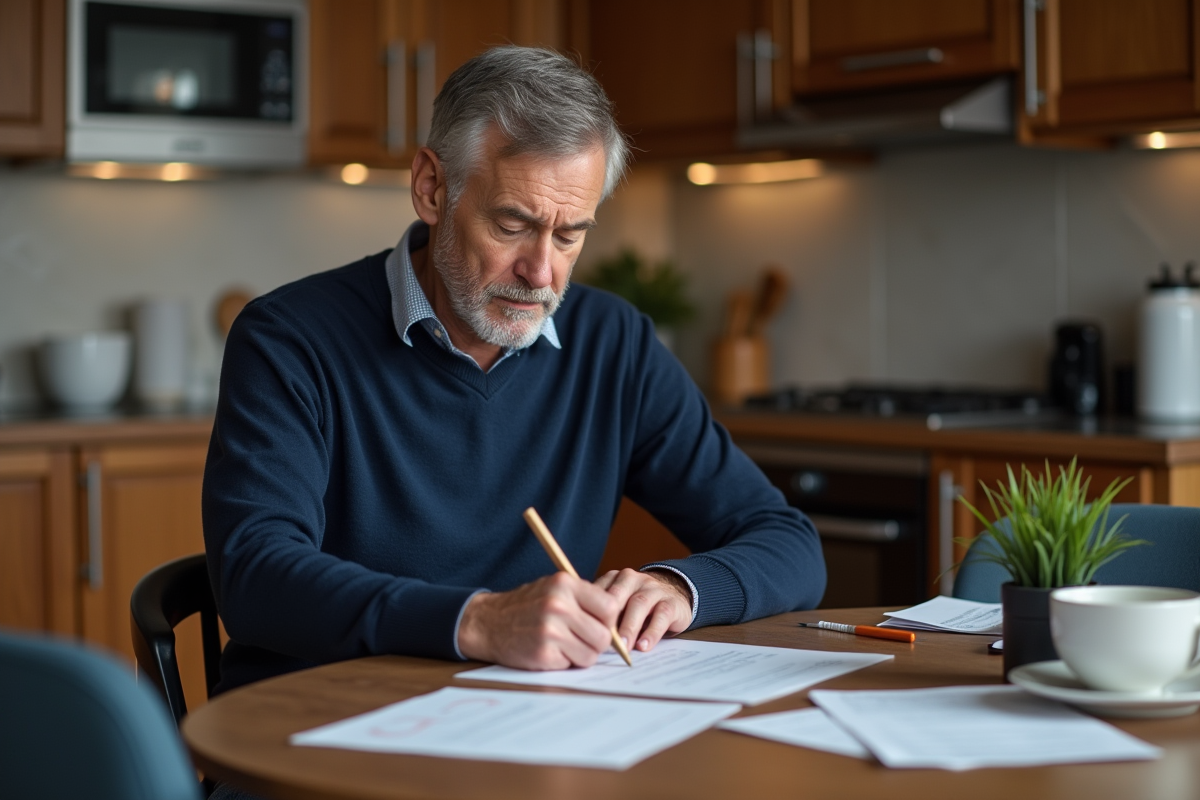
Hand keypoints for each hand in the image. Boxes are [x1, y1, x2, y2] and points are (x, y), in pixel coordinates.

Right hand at [457, 573, 621, 669]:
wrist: (488, 622)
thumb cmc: (526, 606)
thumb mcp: (554, 589)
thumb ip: (583, 600)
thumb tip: (617, 621)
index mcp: (565, 584)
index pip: (610, 607)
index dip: (608, 620)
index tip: (598, 624)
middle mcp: (559, 605)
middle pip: (604, 636)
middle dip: (597, 643)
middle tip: (582, 640)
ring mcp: (550, 630)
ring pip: (591, 654)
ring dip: (582, 655)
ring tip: (565, 645)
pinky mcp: (543, 653)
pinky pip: (572, 665)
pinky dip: (565, 662)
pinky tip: (550, 651)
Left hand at [594, 569, 692, 653]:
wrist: (675, 595)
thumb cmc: (638, 606)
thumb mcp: (620, 605)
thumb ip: (604, 614)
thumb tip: (586, 636)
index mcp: (615, 579)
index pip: (599, 593)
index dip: (591, 613)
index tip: (585, 632)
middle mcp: (633, 579)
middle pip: (617, 597)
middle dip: (609, 620)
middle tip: (602, 641)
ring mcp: (654, 589)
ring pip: (639, 604)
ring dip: (630, 627)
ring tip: (623, 647)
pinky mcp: (672, 602)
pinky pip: (661, 615)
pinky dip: (652, 632)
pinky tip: (644, 646)